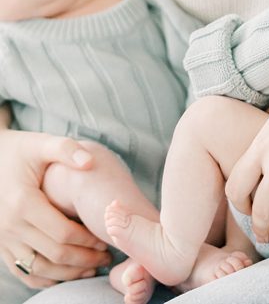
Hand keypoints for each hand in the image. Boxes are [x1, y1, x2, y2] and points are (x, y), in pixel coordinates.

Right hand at [0, 130, 109, 288]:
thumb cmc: (19, 151)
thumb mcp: (40, 143)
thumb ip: (65, 149)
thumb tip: (88, 162)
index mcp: (23, 203)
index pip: (62, 233)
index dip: (88, 240)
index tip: (107, 239)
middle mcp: (10, 226)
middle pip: (53, 254)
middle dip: (84, 259)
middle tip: (107, 257)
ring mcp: (3, 238)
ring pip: (38, 268)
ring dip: (67, 273)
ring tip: (92, 268)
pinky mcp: (0, 245)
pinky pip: (22, 270)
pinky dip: (44, 277)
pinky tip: (66, 273)